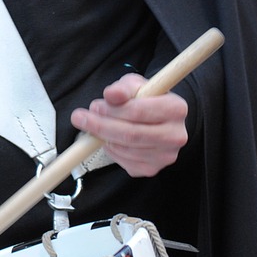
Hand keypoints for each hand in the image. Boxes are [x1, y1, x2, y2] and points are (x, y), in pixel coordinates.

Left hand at [70, 73, 187, 177]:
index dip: (112, 110)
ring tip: (96, 125)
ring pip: (124, 149)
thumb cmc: (146, 99)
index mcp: (176, 109)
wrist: (160, 120)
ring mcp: (165, 156)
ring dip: (103, 137)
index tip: (94, 106)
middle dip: (101, 126)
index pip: (139, 111)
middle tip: (81, 118)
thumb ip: (123, 88)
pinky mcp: (153, 169)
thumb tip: (110, 94)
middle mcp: (176, 135)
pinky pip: (124, 162)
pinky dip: (110, 150)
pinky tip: (109, 139)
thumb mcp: (135, 86)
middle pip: (131, 134)